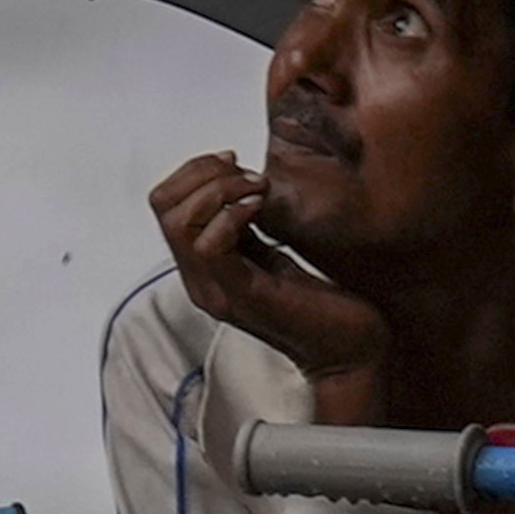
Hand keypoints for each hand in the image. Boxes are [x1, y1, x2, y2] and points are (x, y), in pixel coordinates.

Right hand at [151, 152, 389, 413]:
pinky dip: (233, 214)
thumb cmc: (322, 303)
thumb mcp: (274, 251)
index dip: (195, 171)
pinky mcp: (239, 296)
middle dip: (205, 174)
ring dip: (221, 191)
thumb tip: (238, 179)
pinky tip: (262, 209)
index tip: (236, 163)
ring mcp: (215, 291)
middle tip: (249, 177)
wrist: (349, 350)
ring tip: (259, 191)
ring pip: (180, 223)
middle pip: (165, 207)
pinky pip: (210, 246)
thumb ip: (247, 225)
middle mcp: (199, 280)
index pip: (165, 204)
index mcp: (203, 267)